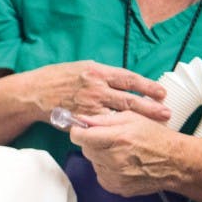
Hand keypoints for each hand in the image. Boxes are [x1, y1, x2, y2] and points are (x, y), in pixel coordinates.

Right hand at [24, 60, 170, 123]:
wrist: (34, 91)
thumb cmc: (58, 78)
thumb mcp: (82, 68)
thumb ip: (103, 76)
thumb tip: (124, 83)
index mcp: (98, 72)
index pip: (129, 79)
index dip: (147, 86)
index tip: (162, 93)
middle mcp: (95, 87)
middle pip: (129, 99)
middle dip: (150, 107)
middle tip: (167, 113)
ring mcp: (88, 105)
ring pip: (119, 114)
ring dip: (138, 120)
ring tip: (154, 125)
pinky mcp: (81, 119)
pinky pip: (102, 125)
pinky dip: (116, 129)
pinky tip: (127, 133)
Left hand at [69, 110, 181, 196]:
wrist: (176, 162)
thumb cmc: (156, 138)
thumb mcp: (132, 118)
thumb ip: (103, 119)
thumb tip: (82, 120)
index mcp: (117, 139)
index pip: (80, 137)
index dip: (79, 131)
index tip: (82, 130)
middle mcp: (114, 159)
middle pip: (85, 149)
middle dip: (93, 143)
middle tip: (110, 139)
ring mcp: (115, 176)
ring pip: (93, 162)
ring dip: (101, 156)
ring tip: (121, 152)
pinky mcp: (116, 187)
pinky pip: (101, 175)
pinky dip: (107, 169)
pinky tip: (123, 163)